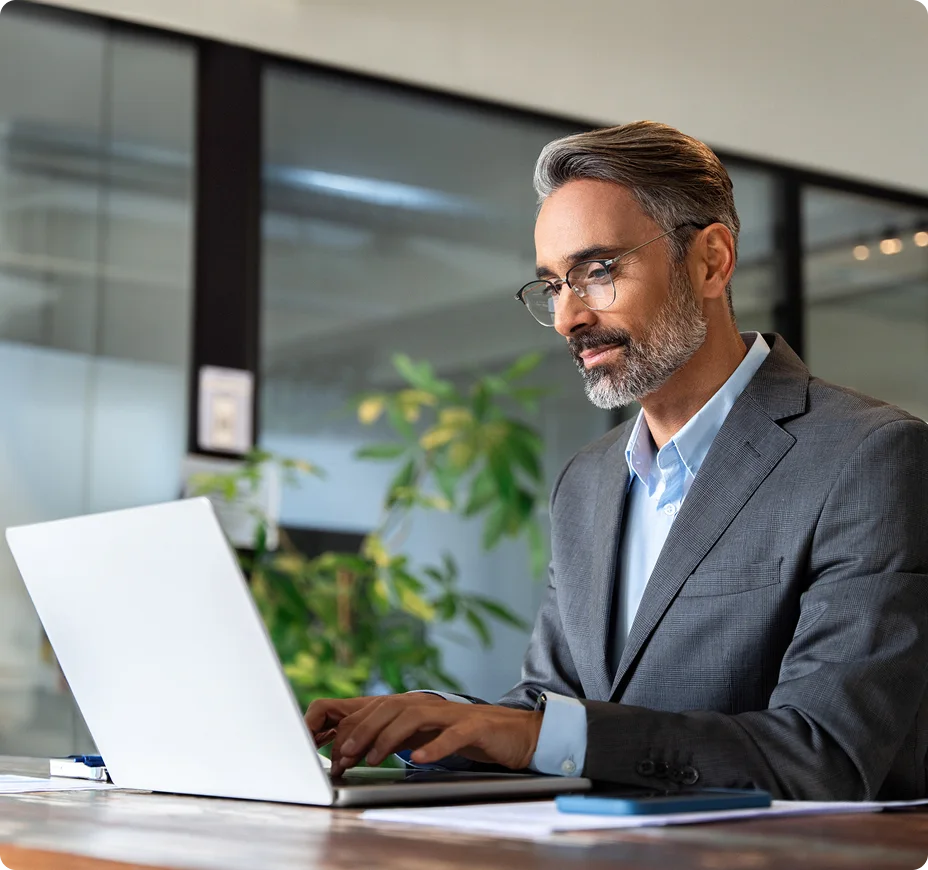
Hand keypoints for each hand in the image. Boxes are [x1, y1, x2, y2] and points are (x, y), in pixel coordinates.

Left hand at [305, 694, 542, 776]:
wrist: (518, 733)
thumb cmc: (469, 735)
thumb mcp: (429, 734)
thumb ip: (401, 736)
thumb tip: (363, 748)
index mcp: (420, 706)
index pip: (380, 708)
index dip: (356, 726)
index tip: (337, 751)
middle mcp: (434, 705)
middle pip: (392, 707)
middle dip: (364, 730)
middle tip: (346, 755)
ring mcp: (455, 714)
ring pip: (416, 716)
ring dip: (390, 737)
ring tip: (374, 757)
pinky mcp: (476, 728)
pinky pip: (453, 735)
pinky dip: (435, 746)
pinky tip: (419, 759)